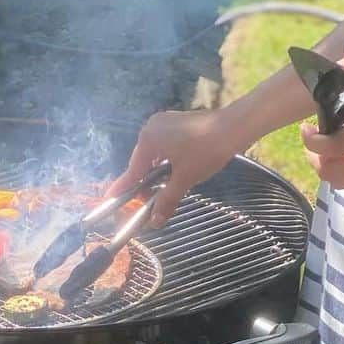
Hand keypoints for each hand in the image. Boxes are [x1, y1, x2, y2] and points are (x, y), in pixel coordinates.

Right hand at [109, 108, 245, 225]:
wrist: (234, 128)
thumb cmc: (205, 151)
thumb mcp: (184, 179)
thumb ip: (167, 200)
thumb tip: (155, 222)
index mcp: (148, 139)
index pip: (133, 170)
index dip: (124, 188)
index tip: (110, 199)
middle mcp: (152, 127)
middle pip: (142, 162)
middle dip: (145, 182)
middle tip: (148, 202)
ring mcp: (165, 122)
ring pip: (154, 154)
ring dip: (157, 173)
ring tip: (163, 190)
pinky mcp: (177, 122)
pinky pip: (164, 146)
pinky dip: (166, 161)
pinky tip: (174, 172)